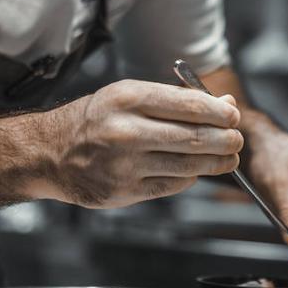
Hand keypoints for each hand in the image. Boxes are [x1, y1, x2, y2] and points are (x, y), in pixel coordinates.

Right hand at [33, 80, 242, 208]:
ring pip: (187, 166)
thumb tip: (225, 106)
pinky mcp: (123, 191)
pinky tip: (195, 170)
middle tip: (236, 140)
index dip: (220, 113)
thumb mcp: (130, 95)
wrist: (51, 152)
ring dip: (216, 162)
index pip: (189, 105)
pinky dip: (190, 178)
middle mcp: (125, 131)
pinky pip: (171, 186)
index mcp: (128, 99)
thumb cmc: (98, 118)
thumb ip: (176, 100)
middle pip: (193, 138)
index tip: (233, 116)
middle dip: (225, 140)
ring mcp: (124, 164)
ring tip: (228, 157)